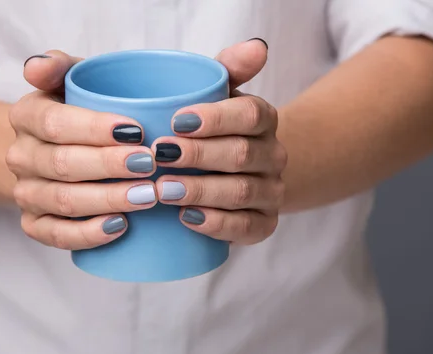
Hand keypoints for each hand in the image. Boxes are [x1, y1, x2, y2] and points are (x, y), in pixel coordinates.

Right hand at [7, 51, 157, 249]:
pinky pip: (57, 236)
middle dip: (110, 166)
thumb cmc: (73, 112)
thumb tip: (39, 66)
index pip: (55, 123)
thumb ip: (58, 65)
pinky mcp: (34, 224)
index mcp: (25, 116)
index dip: (95, 128)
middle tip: (151, 164)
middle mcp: (20, 156)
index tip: (137, 131)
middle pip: (63, 165)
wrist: (48, 150)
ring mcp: (25, 193)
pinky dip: (89, 234)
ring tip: (148, 195)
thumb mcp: (67, 81)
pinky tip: (121, 226)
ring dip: (109, 200)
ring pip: (64, 202)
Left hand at [153, 39, 286, 243]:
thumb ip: (229, 69)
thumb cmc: (214, 130)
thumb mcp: (219, 96)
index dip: (215, 118)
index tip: (176, 121)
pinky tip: (185, 217)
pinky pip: (247, 228)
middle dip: (197, 155)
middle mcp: (273, 155)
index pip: (250, 115)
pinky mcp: (264, 223)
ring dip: (200, 190)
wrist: (237, 172)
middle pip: (240, 155)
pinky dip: (215, 223)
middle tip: (159, 156)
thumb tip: (257, 47)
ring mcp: (272, 191)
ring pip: (241, 192)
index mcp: (263, 119)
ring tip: (163, 189)